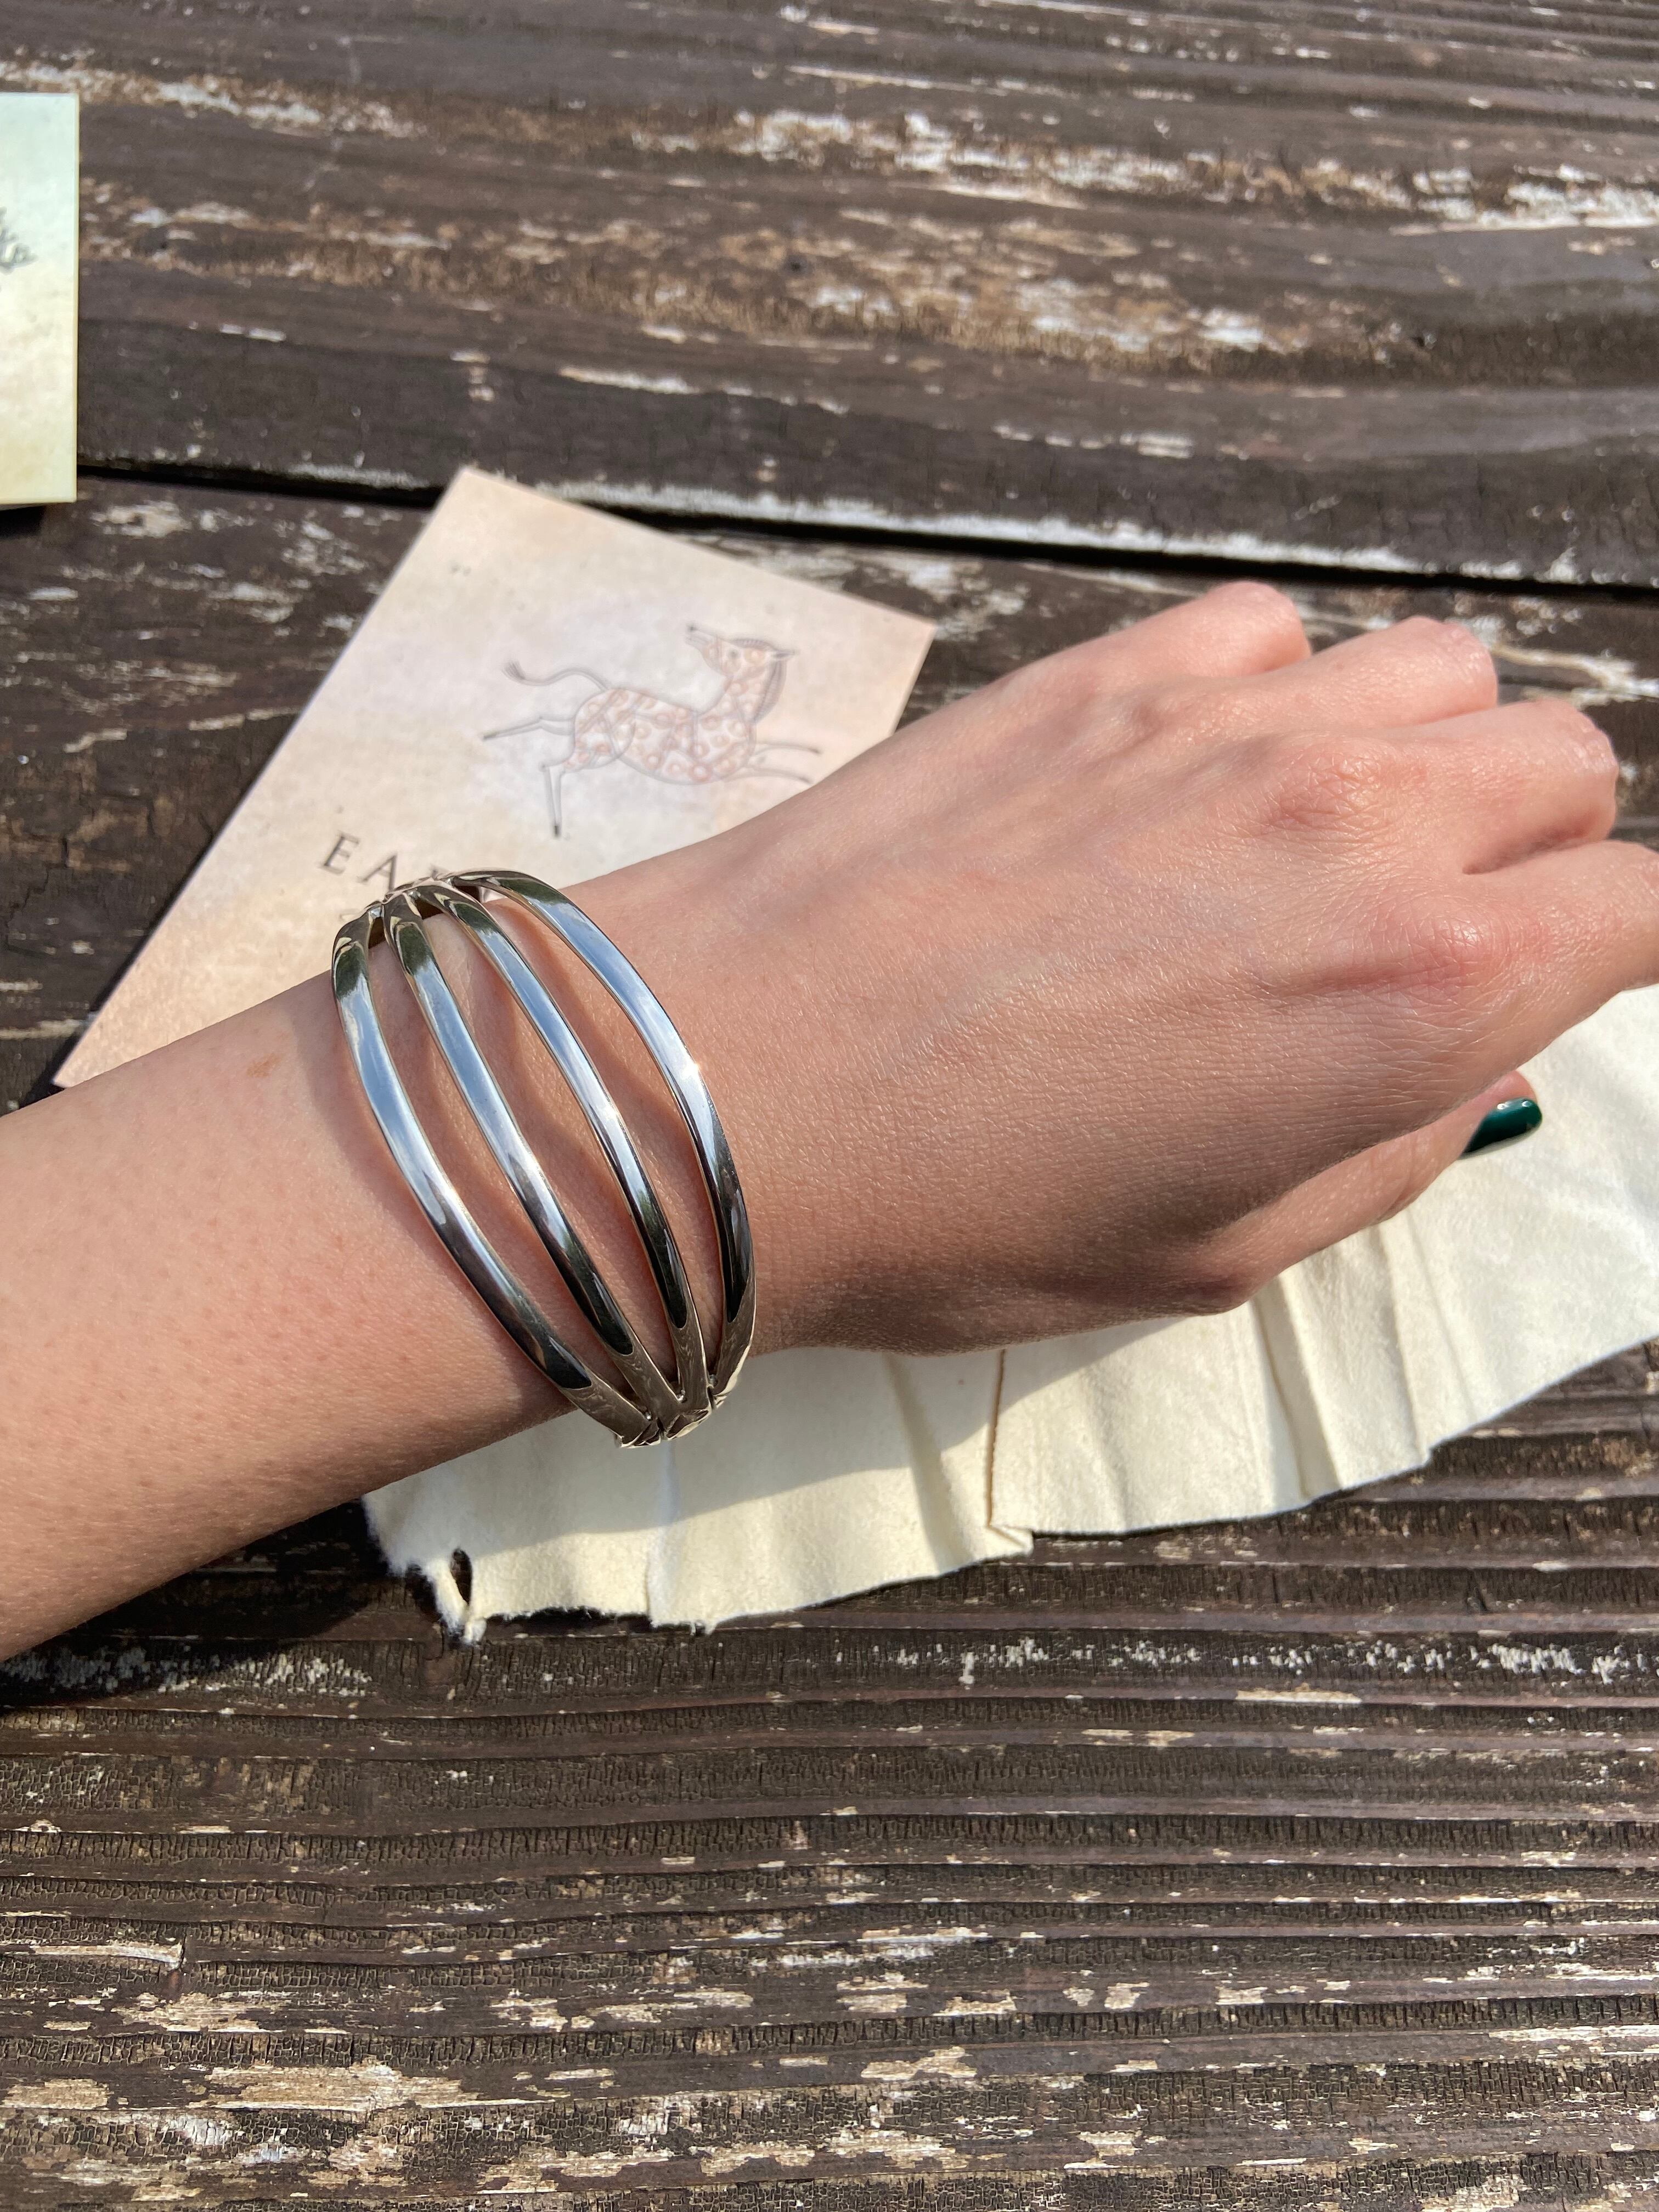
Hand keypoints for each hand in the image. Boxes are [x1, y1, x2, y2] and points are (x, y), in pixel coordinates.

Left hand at [581, 583, 1653, 1355]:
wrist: (734, 1086)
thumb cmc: (967, 1213)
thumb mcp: (1226, 1255)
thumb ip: (1398, 1139)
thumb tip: (1472, 1053)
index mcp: (1427, 987)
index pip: (1649, 907)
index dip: (1624, 948)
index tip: (1564, 978)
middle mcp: (1365, 818)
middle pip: (1562, 764)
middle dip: (1530, 851)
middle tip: (1423, 931)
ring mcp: (1237, 717)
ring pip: (1441, 672)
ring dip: (1421, 755)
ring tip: (1311, 845)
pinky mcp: (1111, 663)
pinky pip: (1275, 630)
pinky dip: (1277, 693)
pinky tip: (1187, 777)